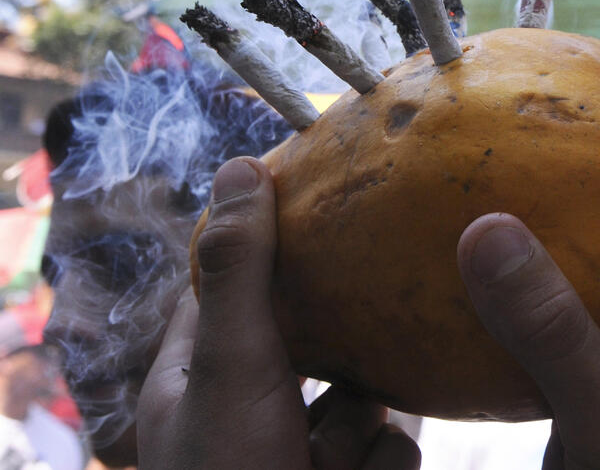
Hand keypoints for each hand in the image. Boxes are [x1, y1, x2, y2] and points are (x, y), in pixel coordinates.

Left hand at [137, 157, 419, 469]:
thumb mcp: (231, 370)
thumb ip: (242, 274)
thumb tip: (245, 167)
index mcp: (201, 376)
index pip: (238, 287)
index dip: (275, 250)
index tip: (327, 209)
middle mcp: (252, 412)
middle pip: (318, 342)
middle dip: (343, 355)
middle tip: (370, 329)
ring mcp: (303, 453)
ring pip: (362, 399)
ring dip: (359, 427)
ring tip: (327, 460)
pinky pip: (390, 447)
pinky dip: (380, 462)